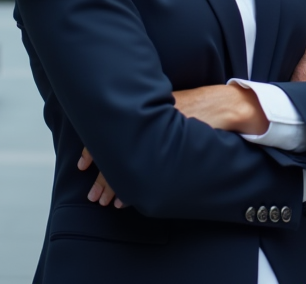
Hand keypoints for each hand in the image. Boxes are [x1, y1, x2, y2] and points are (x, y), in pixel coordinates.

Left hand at [77, 84, 269, 207]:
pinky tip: (125, 200)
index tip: (82, 166)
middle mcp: (145, 127)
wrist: (224, 105)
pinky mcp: (169, 152)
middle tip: (93, 195)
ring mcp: (156, 141)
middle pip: (113, 157)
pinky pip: (144, 175)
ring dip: (113, 187)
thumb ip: (147, 115)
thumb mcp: (167, 103)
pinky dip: (132, 189)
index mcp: (142, 114)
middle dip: (101, 180)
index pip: (107, 135)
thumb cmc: (196, 103)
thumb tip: (123, 128)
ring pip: (125, 169)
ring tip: (104, 201)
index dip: (92, 153)